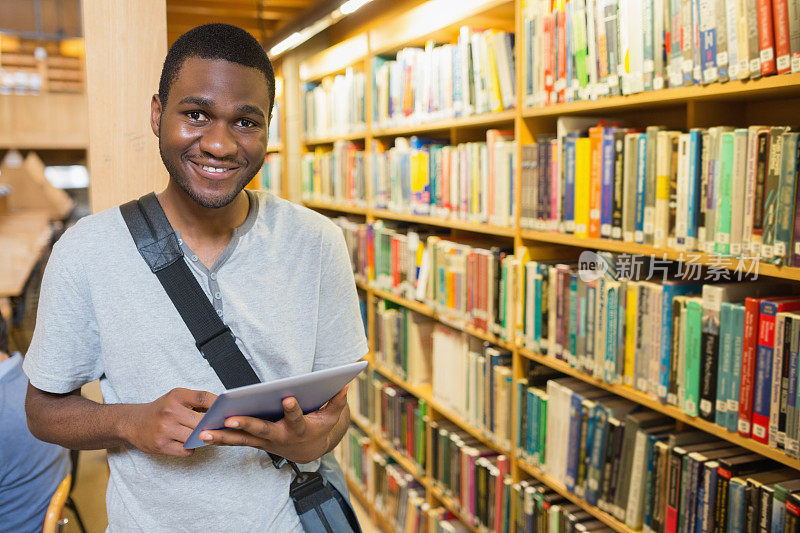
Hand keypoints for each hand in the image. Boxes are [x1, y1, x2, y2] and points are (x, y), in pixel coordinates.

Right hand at [123, 388, 216, 456]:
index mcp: (176, 396)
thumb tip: (224, 410)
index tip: (227, 411)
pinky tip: (186, 443)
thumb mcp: (177, 398)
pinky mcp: (160, 445)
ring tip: (200, 435)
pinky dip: (190, 448)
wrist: (133, 422)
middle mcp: (170, 411)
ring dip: (201, 439)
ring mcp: (164, 429)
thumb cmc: (162, 410)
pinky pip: (187, 450)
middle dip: (211, 426)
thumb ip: (197, 402)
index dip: (218, 405)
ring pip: (195, 438)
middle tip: (218, 428)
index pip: (203, 398)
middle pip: (201, 422)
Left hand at [198, 387, 348, 462]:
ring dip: (222, 437)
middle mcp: (279, 437)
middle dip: (245, 424)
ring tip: (203, 432)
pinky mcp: (254, 442)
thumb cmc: (318, 427)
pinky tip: (202, 433)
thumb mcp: (332, 416)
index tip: (288, 398)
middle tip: (230, 419)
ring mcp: (264, 441)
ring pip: (242, 439)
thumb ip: (337, 401)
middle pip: (260, 430)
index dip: (292, 409)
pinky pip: (235, 441)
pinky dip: (219, 438)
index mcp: (298, 428)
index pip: (296, 417)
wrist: (309, 452)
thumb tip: (345, 384)